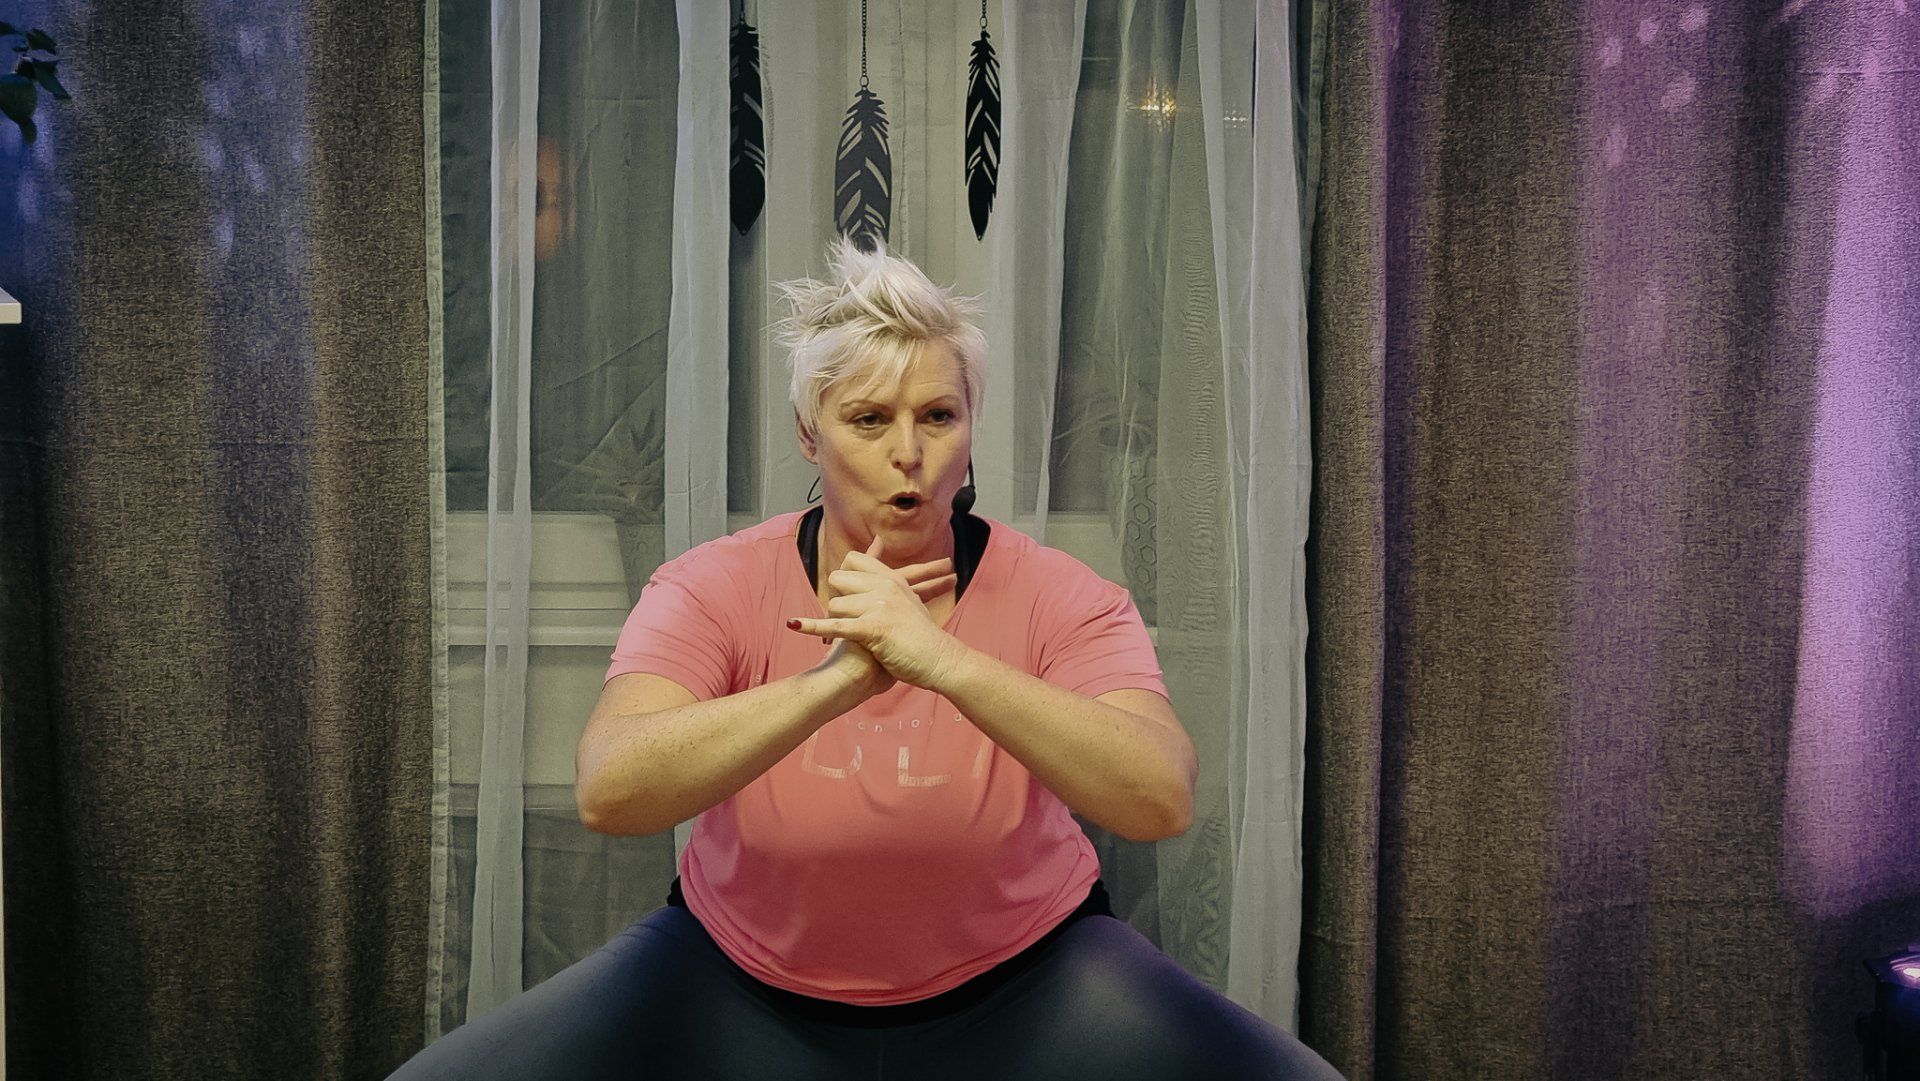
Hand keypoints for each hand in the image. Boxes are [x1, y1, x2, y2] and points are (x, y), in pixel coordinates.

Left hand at [787, 535, 968, 690]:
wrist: (941, 661)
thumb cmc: (924, 638)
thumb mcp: (912, 602)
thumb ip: (898, 585)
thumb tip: (887, 572)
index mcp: (892, 579)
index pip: (853, 560)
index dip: (844, 578)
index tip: (847, 596)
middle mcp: (885, 586)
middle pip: (838, 578)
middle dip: (836, 599)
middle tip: (849, 621)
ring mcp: (880, 606)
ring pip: (835, 603)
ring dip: (836, 622)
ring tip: (852, 639)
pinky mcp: (873, 628)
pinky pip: (835, 625)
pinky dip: (812, 626)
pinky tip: (794, 625)